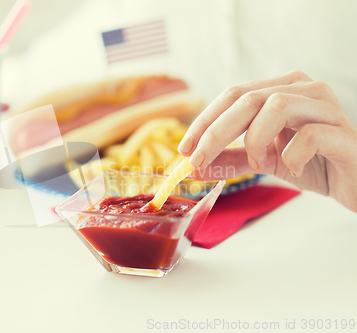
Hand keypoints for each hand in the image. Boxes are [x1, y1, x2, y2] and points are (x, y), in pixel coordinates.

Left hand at [178, 71, 356, 211]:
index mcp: (281, 89)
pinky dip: (291, 155)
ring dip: (255, 140)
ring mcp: (325, 107)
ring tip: (258, 164)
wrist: (356, 179)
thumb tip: (193, 166)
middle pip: (247, 99)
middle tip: (198, 160)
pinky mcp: (343, 132)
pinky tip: (293, 169)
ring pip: (276, 106)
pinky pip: (309, 135)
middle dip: (215, 132)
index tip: (184, 148)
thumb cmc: (312, 163)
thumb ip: (230, 160)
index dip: (204, 121)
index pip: (232, 95)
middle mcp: (303, 89)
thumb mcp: (263, 160)